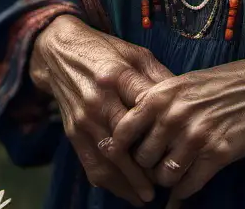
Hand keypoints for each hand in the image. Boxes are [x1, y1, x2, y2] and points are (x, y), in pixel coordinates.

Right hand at [29, 14, 173, 204]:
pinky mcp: (73, 133)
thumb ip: (158, 77)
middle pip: (128, 141)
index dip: (164, 129)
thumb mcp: (135, 53)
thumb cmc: (105, 51)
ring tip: (150, 195)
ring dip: (130, 182)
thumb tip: (184, 100)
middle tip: (169, 179)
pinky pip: (91, 165)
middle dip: (149, 165)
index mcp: (117, 75)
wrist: (60, 53)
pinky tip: (127, 191)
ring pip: (110, 160)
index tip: (182, 144)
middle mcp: (98, 100)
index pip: (146, 107)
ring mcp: (84, 119)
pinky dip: (111, 182)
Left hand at [108, 58, 244, 200]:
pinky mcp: (217, 155)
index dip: (122, 147)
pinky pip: (187, 186)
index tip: (127, 155)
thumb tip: (130, 130)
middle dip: (149, 166)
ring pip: (164, 176)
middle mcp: (174, 115)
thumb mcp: (185, 83)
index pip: (123, 130)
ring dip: (168, 179)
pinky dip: (185, 190)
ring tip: (176, 171)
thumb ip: (158, 103)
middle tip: (159, 164)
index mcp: (163, 94)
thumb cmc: (226, 84)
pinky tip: (191, 180)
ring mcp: (195, 136)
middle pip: (142, 159)